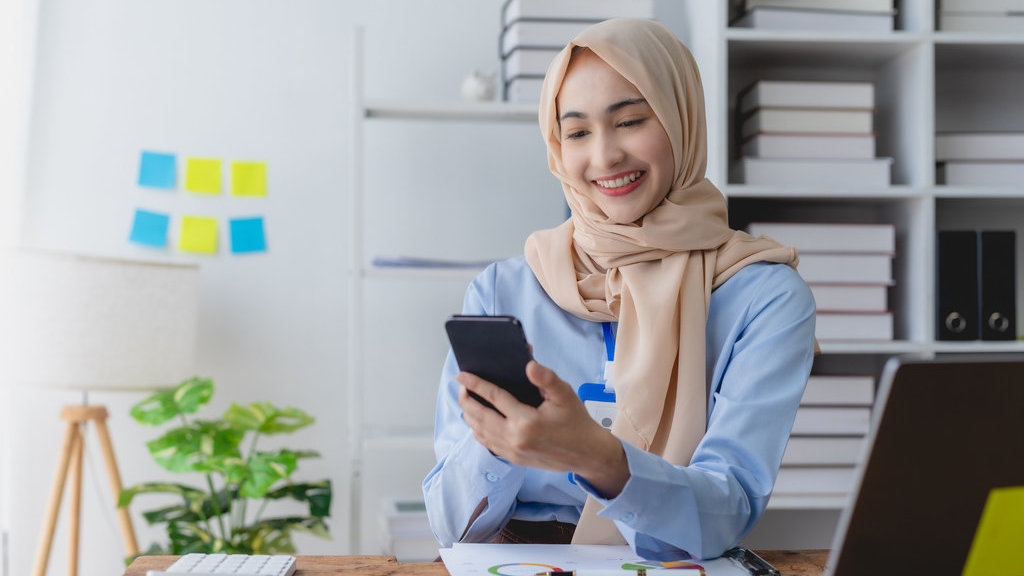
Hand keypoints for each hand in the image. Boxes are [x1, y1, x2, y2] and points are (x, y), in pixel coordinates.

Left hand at [458, 360, 629, 497]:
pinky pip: (487, 444)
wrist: (588, 454)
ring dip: (469, 415)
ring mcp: (512, 452)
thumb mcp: (565, 395)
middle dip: (466, 399)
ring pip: (479, 432)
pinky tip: (477, 420)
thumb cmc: (577, 422)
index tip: (462, 375)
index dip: (475, 384)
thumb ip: (546, 378)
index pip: (494, 398)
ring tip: (466, 399)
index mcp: (527, 422)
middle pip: (479, 417)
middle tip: (461, 385)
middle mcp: (515, 439)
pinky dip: (477, 430)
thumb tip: (528, 364)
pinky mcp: (514, 459)